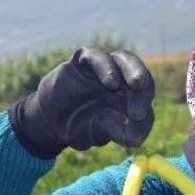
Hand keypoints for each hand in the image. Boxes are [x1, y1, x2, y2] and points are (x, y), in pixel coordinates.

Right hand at [10, 47, 154, 157]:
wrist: (48, 120)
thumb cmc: (79, 127)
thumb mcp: (97, 134)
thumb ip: (115, 132)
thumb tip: (136, 139)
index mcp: (128, 99)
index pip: (144, 101)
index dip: (144, 114)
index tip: (137, 127)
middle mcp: (120, 81)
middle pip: (140, 76)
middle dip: (145, 89)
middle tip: (141, 109)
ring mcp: (102, 69)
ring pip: (123, 59)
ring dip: (134, 70)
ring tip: (137, 84)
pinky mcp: (83, 61)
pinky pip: (96, 56)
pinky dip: (106, 66)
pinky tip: (111, 82)